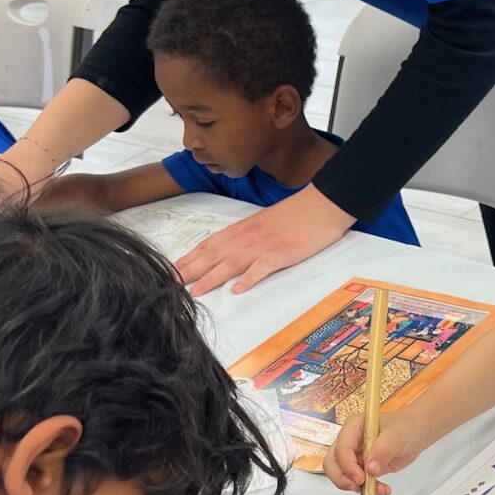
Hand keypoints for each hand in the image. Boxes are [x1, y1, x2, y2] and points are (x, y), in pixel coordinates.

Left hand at [176, 184, 354, 296]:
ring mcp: (265, 245)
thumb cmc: (296, 214)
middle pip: (214, 255)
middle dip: (191, 270)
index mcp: (243, 229)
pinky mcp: (283, 253)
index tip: (172, 271)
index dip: (190, 259)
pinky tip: (238, 289)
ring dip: (212, 277)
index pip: (209, 244)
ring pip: (232, 262)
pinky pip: (263, 267)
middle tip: (172, 285)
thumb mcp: (265, 223)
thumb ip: (246, 236)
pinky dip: (249, 277)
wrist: (323, 203)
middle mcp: (248, 236)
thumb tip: (230, 252)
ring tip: (196, 291)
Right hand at [324, 408, 427, 494]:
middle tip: (359, 487)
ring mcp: (354, 455)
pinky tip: (382, 490)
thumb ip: (383, 450)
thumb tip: (370, 469)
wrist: (415, 434)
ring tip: (377, 490)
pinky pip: (357, 482)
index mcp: (353, 427)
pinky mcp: (361, 467)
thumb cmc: (405, 427)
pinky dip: (367, 490)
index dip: (348, 465)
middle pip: (332, 462)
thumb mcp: (397, 436)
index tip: (360, 478)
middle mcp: (349, 441)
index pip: (341, 448)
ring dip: (355, 486)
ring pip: (342, 475)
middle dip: (343, 478)